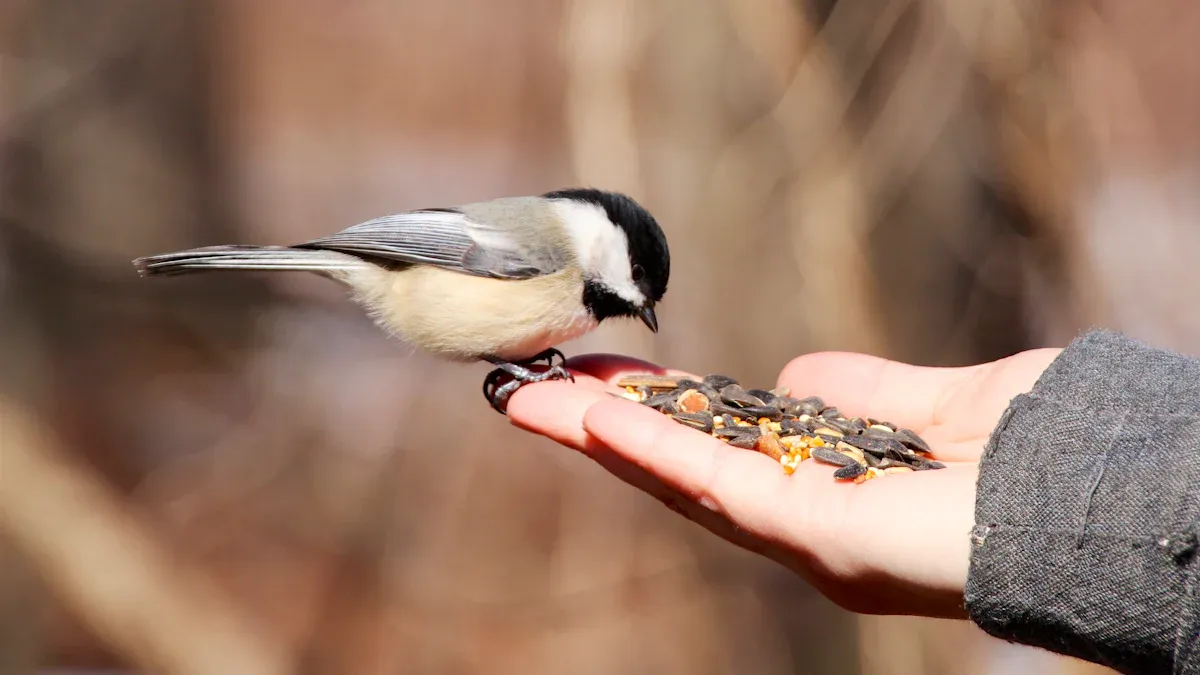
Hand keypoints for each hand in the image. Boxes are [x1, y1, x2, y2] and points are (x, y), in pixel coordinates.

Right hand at [506, 348, 1060, 618]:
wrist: (1089, 495)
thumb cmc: (1032, 455)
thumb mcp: (932, 403)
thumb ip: (861, 391)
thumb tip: (797, 377)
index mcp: (824, 489)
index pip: (716, 447)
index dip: (652, 413)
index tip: (597, 375)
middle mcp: (800, 520)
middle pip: (678, 468)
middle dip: (601, 428)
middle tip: (526, 389)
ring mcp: (800, 531)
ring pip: (678, 479)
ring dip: (602, 437)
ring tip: (531, 400)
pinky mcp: (810, 532)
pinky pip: (716, 488)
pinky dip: (653, 452)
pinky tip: (598, 419)